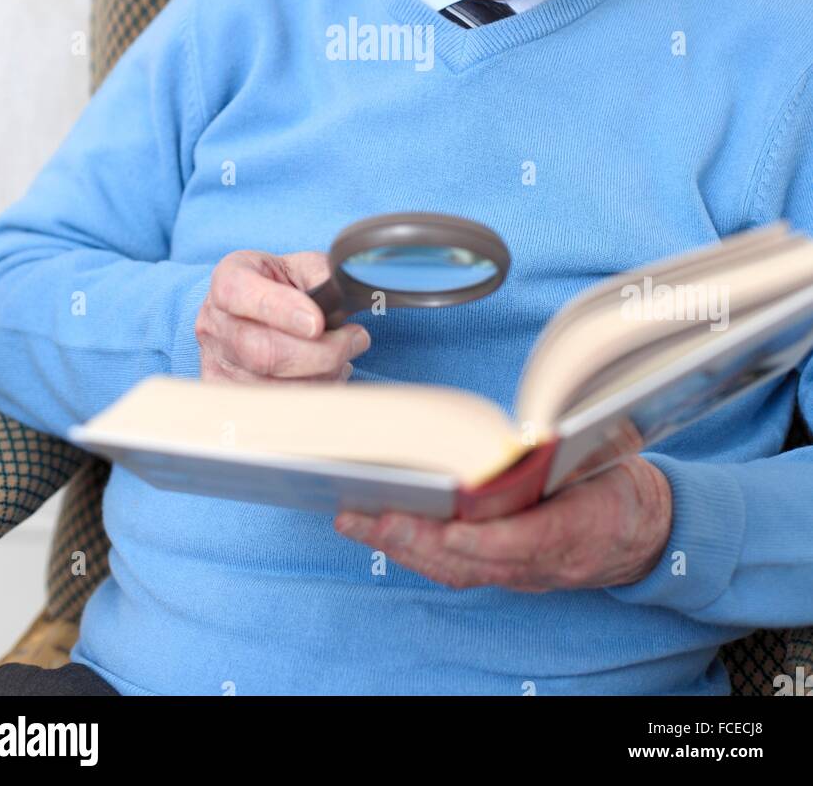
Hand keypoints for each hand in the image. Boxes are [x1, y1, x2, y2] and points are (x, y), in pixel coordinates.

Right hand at [195, 249, 370, 383]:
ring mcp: (217, 364)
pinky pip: (275, 409)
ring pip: (273, 387)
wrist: (258, 315)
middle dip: (320, 352)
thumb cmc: (285, 289)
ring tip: (344, 358)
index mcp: (229, 280)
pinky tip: (325, 377)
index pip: (240, 293)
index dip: (280, 309)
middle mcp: (214, 324)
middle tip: (355, 339)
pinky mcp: (228, 397)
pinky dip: (311, 396)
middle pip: (262, 352)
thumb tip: (344, 299)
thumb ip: (323, 277)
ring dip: (322, 377)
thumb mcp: (304, 268)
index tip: (318, 323)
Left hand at [334, 456, 672, 590]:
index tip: (451, 526)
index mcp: (575, 531)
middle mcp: (541, 563)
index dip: (485, 540)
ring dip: (402, 547)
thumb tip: (540, 428)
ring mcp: (521, 573)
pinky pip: (455, 568)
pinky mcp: (506, 570)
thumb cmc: (619, 489)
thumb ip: (575, 448)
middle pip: (471, 561)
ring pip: (454, 568)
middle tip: (369, 517)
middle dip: (417, 541)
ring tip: (355, 518)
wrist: (644, 532)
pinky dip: (415, 551)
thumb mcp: (610, 461)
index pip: (524, 542)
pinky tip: (382, 529)